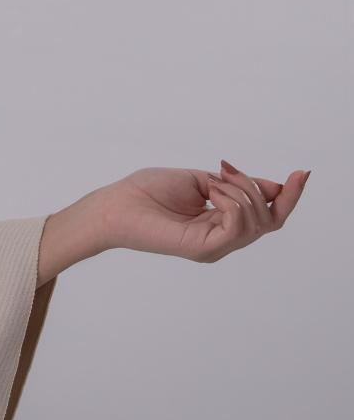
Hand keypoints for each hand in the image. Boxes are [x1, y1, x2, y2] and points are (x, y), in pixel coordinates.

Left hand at [98, 161, 309, 263]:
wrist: (117, 204)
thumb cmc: (149, 190)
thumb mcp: (204, 180)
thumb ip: (238, 185)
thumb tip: (277, 186)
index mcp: (222, 223)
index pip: (268, 215)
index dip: (289, 195)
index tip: (302, 172)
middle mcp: (222, 239)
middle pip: (272, 221)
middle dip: (274, 191)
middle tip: (231, 170)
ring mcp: (214, 247)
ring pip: (258, 221)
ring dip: (243, 191)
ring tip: (213, 181)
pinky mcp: (203, 249)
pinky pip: (238, 227)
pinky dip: (233, 202)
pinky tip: (213, 192)